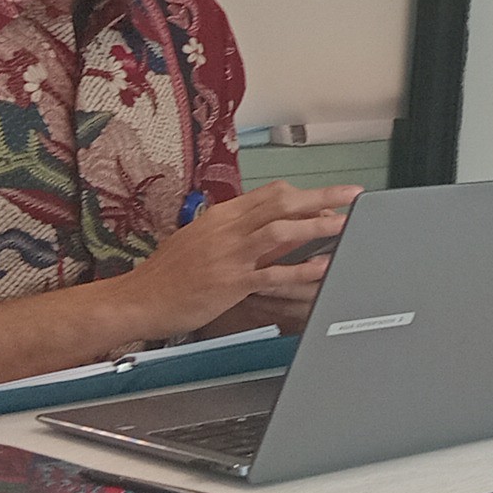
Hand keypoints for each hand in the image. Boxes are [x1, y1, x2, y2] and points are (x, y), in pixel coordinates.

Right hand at [125, 182, 359, 336]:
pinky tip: (321, 267)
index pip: (269, 194)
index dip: (303, 194)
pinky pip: (273, 274)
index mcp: (220, 216)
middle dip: (321, 197)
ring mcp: (230, 256)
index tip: (328, 196)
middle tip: (352, 196)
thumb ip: (231, 230)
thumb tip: (261, 224)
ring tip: (345, 226)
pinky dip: (300, 269)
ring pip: (281, 231)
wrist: (139, 298)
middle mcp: (227, 230)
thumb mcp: (198, 238)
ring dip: (316, 227)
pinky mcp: (231, 283)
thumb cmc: (167, 273)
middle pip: (281, 203)